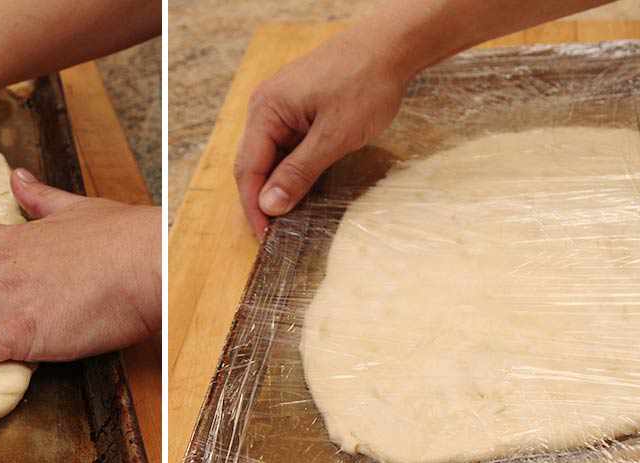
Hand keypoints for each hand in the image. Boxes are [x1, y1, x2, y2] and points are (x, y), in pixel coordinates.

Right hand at [234, 24, 406, 235]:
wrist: (391, 46)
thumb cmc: (365, 83)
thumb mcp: (334, 137)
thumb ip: (298, 173)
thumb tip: (269, 206)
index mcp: (266, 110)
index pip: (248, 169)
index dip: (254, 207)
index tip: (266, 238)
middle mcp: (265, 107)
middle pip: (254, 164)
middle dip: (263, 200)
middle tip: (277, 234)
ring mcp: (281, 107)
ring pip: (271, 157)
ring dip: (279, 186)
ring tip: (291, 218)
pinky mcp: (298, 108)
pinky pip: (287, 146)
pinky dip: (293, 170)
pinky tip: (304, 189)